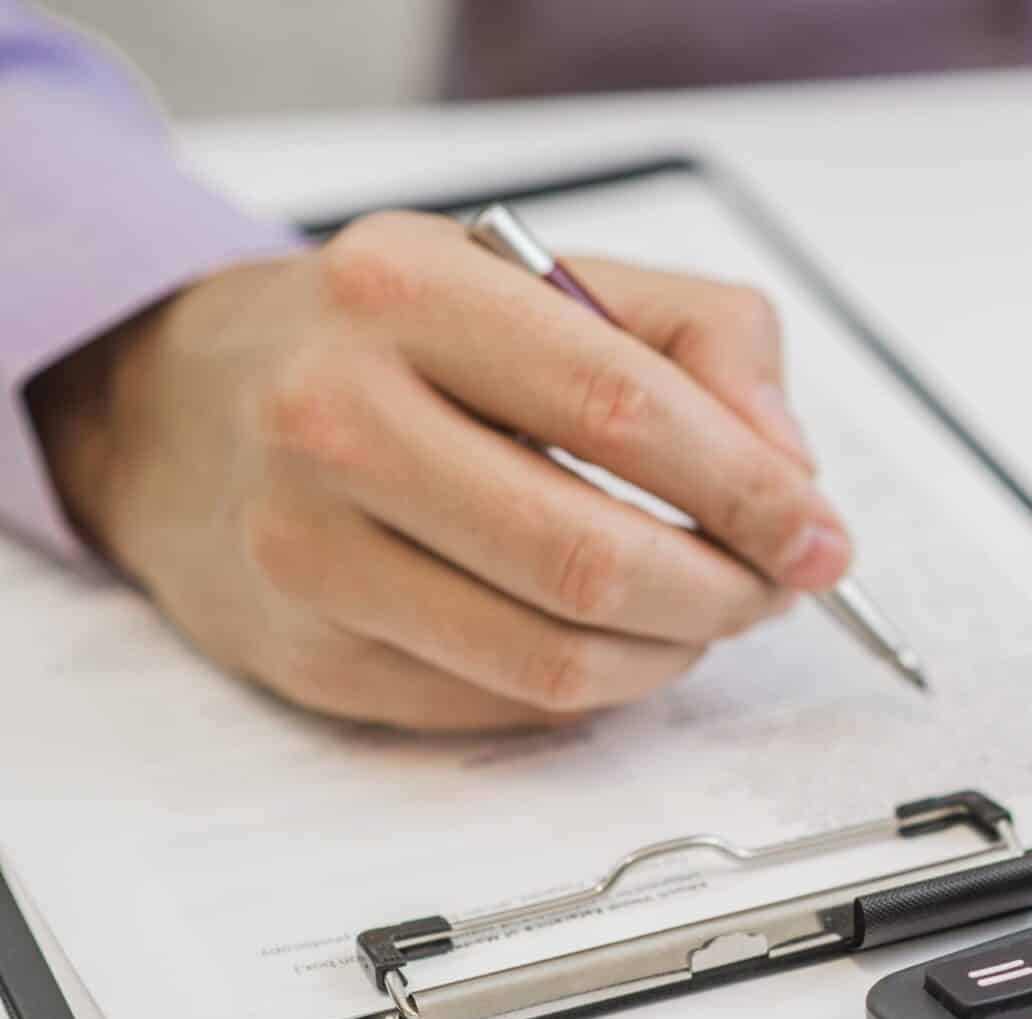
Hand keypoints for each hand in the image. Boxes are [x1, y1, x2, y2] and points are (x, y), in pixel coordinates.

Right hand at [30, 211, 847, 729]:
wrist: (189, 409)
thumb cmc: (401, 343)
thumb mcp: (548, 279)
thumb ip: (703, 338)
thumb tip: (788, 468)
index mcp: (405, 290)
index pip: (626, 410)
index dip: (753, 492)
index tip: (820, 536)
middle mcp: (332, 416)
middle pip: (593, 559)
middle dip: (725, 591)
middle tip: (774, 587)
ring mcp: (307, 550)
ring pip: (555, 658)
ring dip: (674, 653)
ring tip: (707, 612)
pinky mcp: (309, 655)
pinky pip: (504, 704)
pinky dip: (598, 686)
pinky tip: (618, 639)